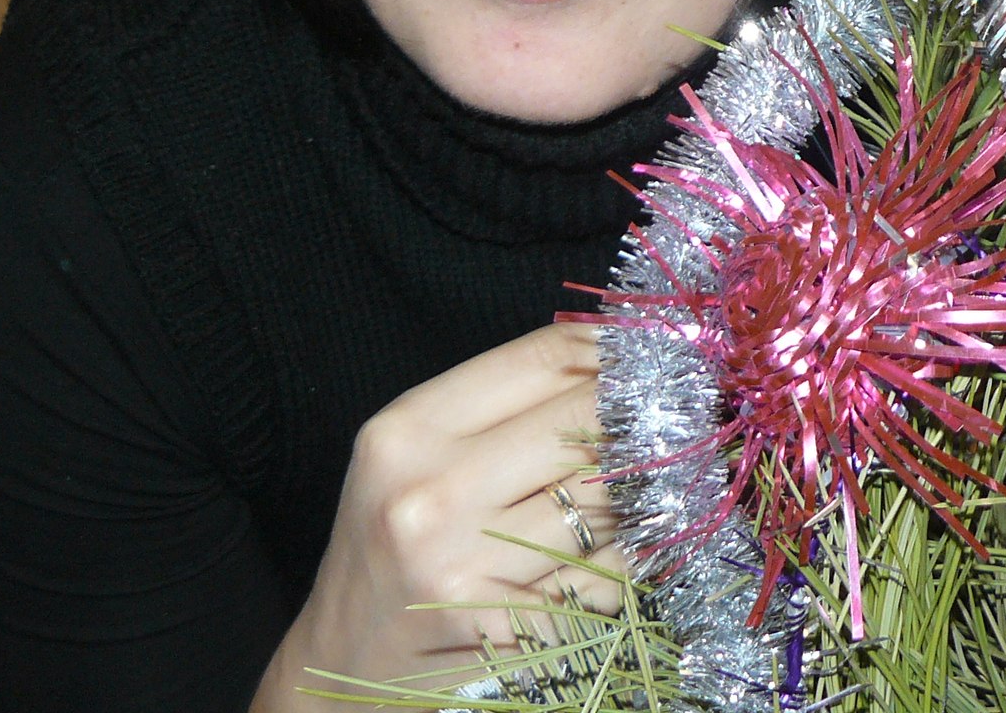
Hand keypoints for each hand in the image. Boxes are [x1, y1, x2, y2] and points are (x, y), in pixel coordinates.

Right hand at [252, 322, 622, 707]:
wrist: (344, 656)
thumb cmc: (393, 539)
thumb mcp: (417, 451)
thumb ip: (504, 401)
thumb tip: (614, 351)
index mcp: (408, 430)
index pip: (545, 359)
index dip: (614, 348)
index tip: (651, 352)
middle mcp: (431, 492)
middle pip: (586, 419)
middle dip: (638, 415)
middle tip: (661, 418)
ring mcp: (467, 563)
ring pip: (607, 497)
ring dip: (641, 488)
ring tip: (641, 484)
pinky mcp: (504, 624)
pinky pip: (607, 571)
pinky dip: (629, 554)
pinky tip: (616, 547)